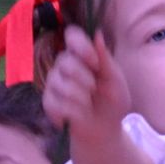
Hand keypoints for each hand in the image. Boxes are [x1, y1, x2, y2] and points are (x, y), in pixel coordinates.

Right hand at [41, 25, 130, 146]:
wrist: (105, 129)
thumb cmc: (112, 101)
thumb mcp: (115, 80)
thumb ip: (105, 59)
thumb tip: (98, 34)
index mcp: (82, 55)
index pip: (72, 35)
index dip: (81, 46)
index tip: (94, 62)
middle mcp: (64, 65)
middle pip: (65, 61)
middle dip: (84, 78)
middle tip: (94, 89)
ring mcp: (54, 83)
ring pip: (60, 84)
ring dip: (80, 97)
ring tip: (89, 104)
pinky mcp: (49, 102)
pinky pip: (55, 103)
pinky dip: (73, 111)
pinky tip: (80, 114)